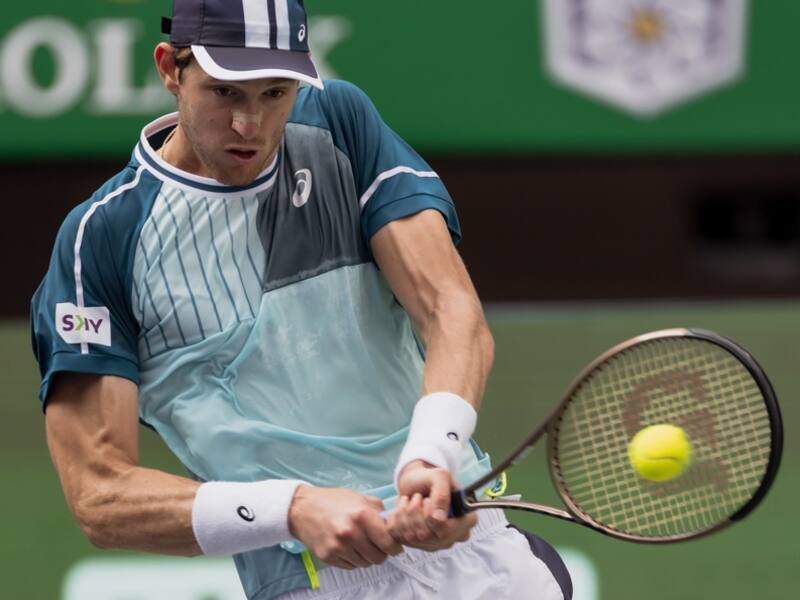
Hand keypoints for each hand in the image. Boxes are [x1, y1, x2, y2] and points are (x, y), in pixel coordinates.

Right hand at [288, 485, 402, 568]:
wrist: (302, 508)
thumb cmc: (332, 501)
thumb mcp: (359, 498)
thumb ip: (379, 511)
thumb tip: (394, 523)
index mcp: (362, 515)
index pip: (388, 542)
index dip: (395, 546)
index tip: (395, 547)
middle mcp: (351, 532)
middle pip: (378, 557)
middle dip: (381, 552)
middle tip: (377, 545)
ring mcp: (338, 546)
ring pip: (365, 563)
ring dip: (366, 556)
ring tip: (360, 543)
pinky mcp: (328, 556)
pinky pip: (350, 566)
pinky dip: (353, 559)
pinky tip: (348, 547)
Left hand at [388, 460, 476, 550]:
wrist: (414, 483)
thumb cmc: (430, 479)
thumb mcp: (439, 476)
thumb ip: (442, 494)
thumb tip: (439, 519)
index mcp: (466, 520)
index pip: (448, 531)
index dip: (433, 518)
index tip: (427, 500)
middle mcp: (453, 537)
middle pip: (427, 535)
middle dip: (416, 512)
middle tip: (417, 497)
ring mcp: (435, 544)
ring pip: (412, 537)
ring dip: (405, 513)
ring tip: (411, 501)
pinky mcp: (417, 546)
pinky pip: (400, 537)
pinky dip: (397, 519)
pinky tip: (403, 510)